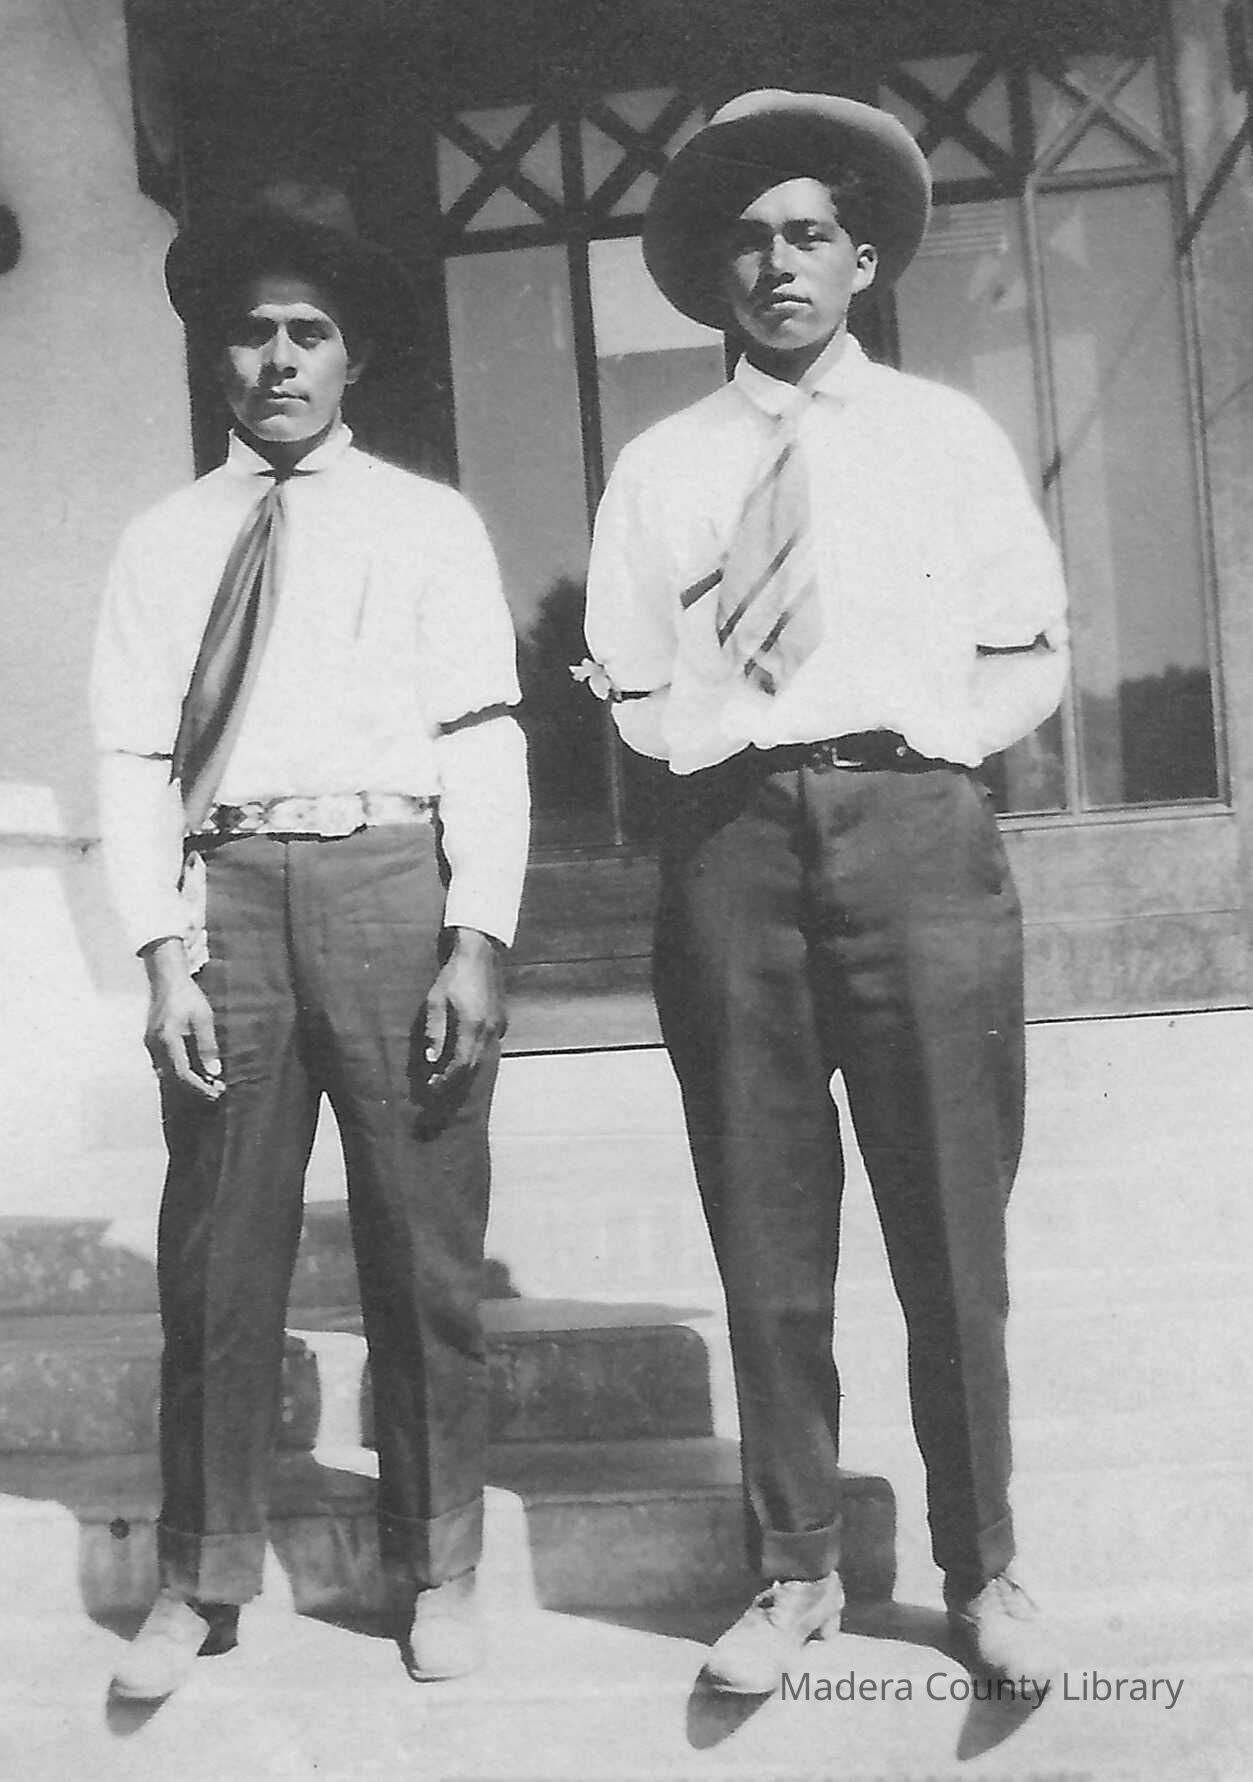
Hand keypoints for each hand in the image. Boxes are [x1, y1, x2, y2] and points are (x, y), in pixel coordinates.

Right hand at [142, 937, 223, 1101]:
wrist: (167, 979)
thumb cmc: (188, 995)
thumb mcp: (203, 1018)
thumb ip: (208, 1046)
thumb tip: (214, 1071)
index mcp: (167, 1039)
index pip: (182, 1073)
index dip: (198, 1086)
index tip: (215, 1092)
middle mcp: (154, 1045)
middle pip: (173, 1077)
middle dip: (195, 1087)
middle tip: (217, 1091)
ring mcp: (150, 1044)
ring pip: (167, 1072)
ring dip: (188, 1080)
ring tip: (210, 1083)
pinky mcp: (151, 1041)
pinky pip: (164, 1064)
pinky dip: (180, 1070)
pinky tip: (196, 1070)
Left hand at [420, 927, 504, 1099]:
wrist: (480, 952)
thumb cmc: (453, 975)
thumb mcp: (436, 1001)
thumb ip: (435, 1031)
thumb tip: (432, 1060)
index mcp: (472, 1027)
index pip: (460, 1065)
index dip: (446, 1080)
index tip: (432, 1087)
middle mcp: (489, 1031)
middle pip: (473, 1066)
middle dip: (455, 1080)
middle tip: (437, 1087)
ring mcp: (498, 1026)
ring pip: (483, 1057)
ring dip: (465, 1070)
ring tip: (448, 1075)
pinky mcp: (501, 1020)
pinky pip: (489, 1046)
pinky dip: (475, 1056)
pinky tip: (464, 1054)